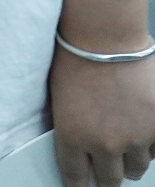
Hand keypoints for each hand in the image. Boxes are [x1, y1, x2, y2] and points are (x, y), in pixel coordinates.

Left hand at [52, 47, 154, 185]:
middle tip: (109, 168)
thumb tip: (83, 152)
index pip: (76, 178)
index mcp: (72, 138)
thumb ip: (74, 131)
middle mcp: (105, 144)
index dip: (80, 184)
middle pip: (110, 180)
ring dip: (131, 159)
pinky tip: (143, 131)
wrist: (105, 37)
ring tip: (126, 143)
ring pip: (137, 168)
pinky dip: (151, 144)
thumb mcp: (61, 102)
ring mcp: (136, 137)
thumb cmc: (76, 60)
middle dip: (108, 175)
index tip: (84, 184)